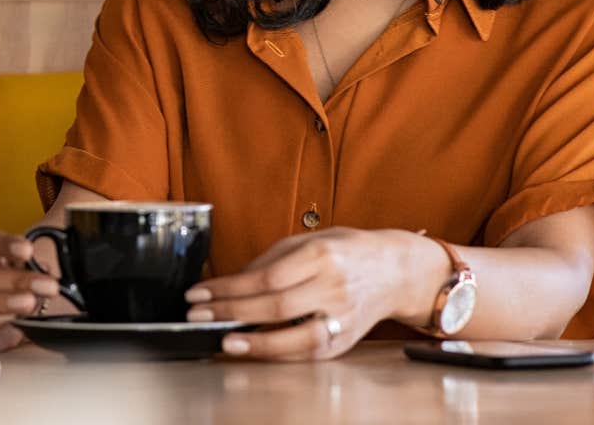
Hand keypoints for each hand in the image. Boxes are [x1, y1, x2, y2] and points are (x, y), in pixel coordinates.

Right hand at [0, 230, 60, 352]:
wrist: (0, 318)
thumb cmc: (8, 286)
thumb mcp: (20, 270)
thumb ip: (30, 266)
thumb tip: (45, 269)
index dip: (4, 245)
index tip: (28, 250)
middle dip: (14, 280)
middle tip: (46, 286)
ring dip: (1, 303)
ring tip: (29, 304)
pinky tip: (12, 325)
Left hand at [184, 228, 433, 360]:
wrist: (395, 270)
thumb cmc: (346, 251)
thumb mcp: (308, 240)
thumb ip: (271, 260)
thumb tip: (231, 282)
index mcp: (321, 255)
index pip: (266, 276)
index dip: (229, 288)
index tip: (200, 293)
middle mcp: (334, 286)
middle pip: (276, 306)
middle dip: (231, 313)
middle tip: (198, 316)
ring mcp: (343, 316)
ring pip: (296, 337)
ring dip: (256, 343)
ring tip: (225, 342)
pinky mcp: (347, 339)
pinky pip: (309, 352)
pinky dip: (279, 354)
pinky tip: (255, 350)